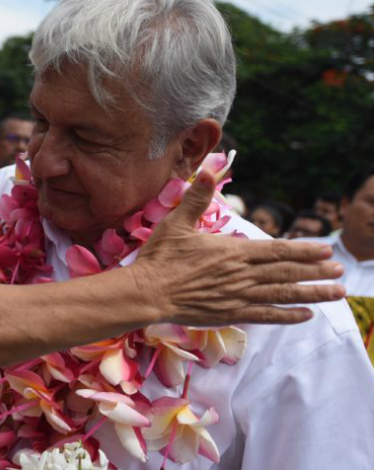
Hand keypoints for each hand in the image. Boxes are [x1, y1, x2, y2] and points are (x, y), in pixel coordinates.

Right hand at [132, 171, 345, 325]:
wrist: (147, 292)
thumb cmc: (160, 257)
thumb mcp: (177, 223)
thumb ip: (197, 198)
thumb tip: (210, 170)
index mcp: (232, 251)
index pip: (277, 250)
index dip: (304, 250)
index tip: (325, 249)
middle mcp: (241, 274)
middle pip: (286, 272)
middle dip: (317, 271)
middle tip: (341, 270)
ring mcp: (238, 296)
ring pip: (283, 294)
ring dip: (313, 293)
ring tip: (337, 292)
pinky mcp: (231, 313)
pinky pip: (267, 315)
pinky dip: (288, 316)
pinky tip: (306, 315)